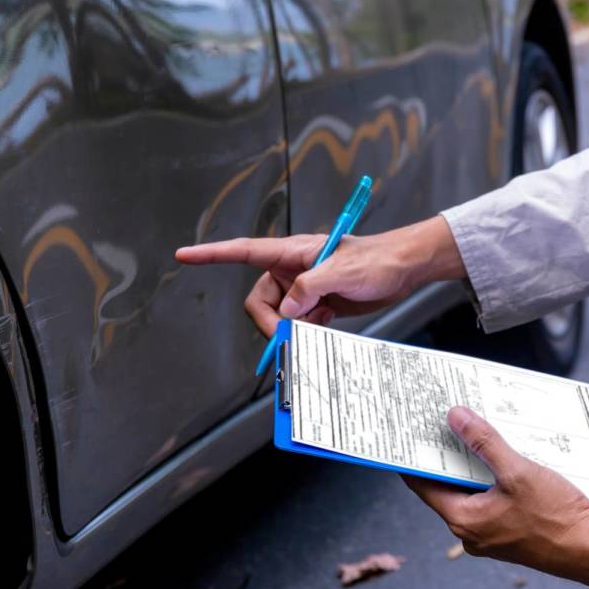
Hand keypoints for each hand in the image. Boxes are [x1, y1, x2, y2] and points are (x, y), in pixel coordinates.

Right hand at [174, 216, 465, 336]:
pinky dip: (306, 332)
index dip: (212, 254)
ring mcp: (304, 287)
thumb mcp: (343, 272)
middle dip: (272, 323)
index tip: (184, 255)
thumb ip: (309, 289)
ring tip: (319, 328)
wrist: (404, 269)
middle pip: (260, 301)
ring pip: (279, 316)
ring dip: (293, 330)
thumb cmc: (377, 260)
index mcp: (292, 252)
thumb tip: (286, 313)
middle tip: (292, 337)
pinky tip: (326, 327)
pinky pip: (297, 323)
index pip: (243, 251)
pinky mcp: (317, 304)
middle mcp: (292, 269)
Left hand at [403, 406, 588, 588]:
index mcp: (464, 520)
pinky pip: (493, 500)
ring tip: (478, 433)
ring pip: (473, 492)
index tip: (413, 433)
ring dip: (475, 465)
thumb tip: (456, 417)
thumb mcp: (518, 472)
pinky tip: (506, 458)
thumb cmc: (557, 518)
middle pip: (448, 486)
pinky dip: (494, 479)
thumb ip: (484, 442)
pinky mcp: (511, 533)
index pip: (423, 484)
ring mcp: (492, 535)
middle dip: (450, 454)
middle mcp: (472, 532)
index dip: (416, 457)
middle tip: (447, 422)